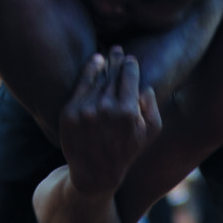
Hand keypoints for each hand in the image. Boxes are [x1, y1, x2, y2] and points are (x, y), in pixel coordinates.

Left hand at [56, 48, 157, 195]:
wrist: (95, 173)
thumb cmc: (126, 150)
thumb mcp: (150, 132)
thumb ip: (153, 107)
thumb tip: (144, 85)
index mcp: (127, 112)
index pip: (130, 76)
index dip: (131, 65)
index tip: (131, 60)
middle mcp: (105, 109)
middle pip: (112, 74)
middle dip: (117, 59)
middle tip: (118, 49)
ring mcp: (85, 110)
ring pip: (97, 78)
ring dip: (103, 62)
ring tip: (107, 53)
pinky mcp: (69, 113)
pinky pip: (80, 85)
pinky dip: (88, 71)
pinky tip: (94, 61)